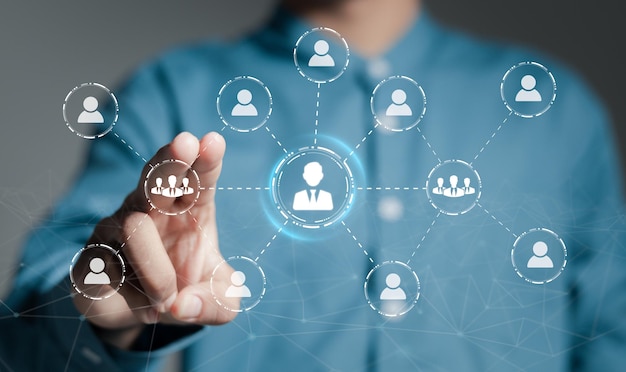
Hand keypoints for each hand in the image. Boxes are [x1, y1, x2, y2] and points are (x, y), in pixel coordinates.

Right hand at [73, 132, 236, 348]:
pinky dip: (135, 297)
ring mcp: (118, 226)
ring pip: (135, 228)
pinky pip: (108, 266)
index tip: (212, 141)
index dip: (206, 161)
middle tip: (185, 142)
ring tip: (166, 301)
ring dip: (158, 274)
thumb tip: (183, 304)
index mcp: (192, 209)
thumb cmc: (187, 292)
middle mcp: (153, 209)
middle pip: (158, 176)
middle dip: (171, 160)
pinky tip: (142, 307)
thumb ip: (217, 303)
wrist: (142, 315)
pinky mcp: (90, 253)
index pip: (199, 178)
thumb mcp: (219, 304)